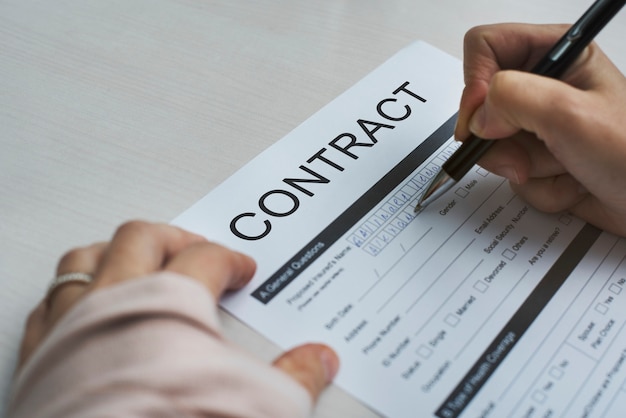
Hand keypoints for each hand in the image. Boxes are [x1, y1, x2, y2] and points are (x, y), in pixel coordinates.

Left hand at [18, 221, 338, 401]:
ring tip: (135, 257)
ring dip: (114, 252)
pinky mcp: (40, 359)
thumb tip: (320, 361)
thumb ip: (296, 376)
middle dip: (176, 237)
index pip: (206, 259)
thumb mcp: (259, 403)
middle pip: (143, 238)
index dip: (231, 259)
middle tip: (196, 247)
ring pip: (87, 259)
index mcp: (170, 301)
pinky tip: (82, 305)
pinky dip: (71, 295)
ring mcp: (71, 327)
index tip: (241, 269)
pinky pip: (49, 304)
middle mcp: (115, 302)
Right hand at [455, 23, 625, 235]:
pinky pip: (512, 172)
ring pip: (494, 145)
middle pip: (482, 104)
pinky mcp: (540, 157)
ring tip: (564, 168)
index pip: (485, 47)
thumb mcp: (570, 114)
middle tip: (527, 155)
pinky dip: (538, 187)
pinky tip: (571, 183)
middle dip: (501, 139)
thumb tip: (478, 117)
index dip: (475, 82)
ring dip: (526, 168)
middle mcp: (544, 86)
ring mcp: (540, 125)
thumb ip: (513, 99)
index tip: (483, 119)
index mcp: (557, 54)